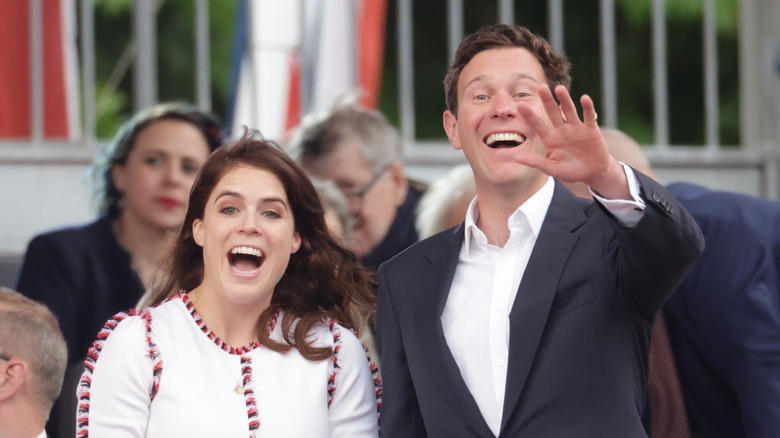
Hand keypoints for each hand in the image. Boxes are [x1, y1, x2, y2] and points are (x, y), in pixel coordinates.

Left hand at [515, 85, 629, 198]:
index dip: (529, 115)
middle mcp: (561, 130)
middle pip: (552, 112)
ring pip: (569, 110)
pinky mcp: (591, 129)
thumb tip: (515, 157)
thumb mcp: (552, 169)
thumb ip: (536, 162)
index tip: (519, 105)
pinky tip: (584, 98)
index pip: (537, 125)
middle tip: (541, 87)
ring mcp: (576, 128)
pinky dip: (587, 107)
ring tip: (559, 89)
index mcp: (550, 139)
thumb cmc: (570, 171)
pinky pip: (589, 116)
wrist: (592, 173)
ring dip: (565, 100)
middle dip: (547, 100)